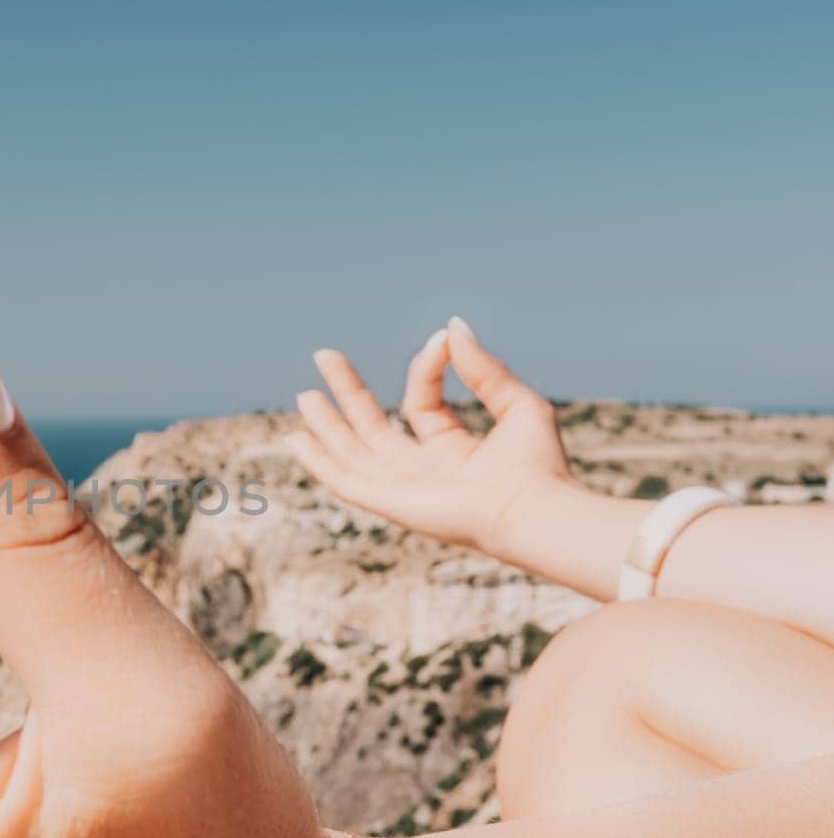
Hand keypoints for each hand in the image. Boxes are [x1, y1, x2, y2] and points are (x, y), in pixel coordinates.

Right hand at [289, 317, 573, 555]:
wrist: (535, 510)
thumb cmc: (539, 467)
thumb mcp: (515, 403)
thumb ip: (481, 367)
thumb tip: (450, 327)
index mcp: (454, 451)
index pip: (421, 401)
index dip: (425, 368)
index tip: (440, 340)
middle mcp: (425, 472)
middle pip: (373, 428)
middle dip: (347, 393)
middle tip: (323, 355)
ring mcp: (405, 490)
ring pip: (353, 454)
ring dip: (326, 425)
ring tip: (304, 394)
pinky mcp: (390, 504)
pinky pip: (345, 482)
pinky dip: (318, 462)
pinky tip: (297, 441)